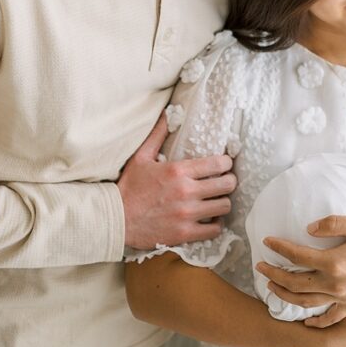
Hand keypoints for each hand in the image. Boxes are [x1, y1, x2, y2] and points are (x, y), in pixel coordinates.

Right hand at [118, 114, 236, 248]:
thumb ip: (158, 135)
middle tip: (225, 182)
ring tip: (217, 200)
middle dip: (229, 181)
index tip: (225, 164)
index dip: (226, 163)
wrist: (116, 219)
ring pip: (224, 206)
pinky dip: (216, 224)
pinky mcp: (185, 233)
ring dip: (223, 202)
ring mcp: (187, 214)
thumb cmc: (129, 187)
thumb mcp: (141, 157)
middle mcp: (186, 191)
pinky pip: (214, 230)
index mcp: (178, 171)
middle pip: (227, 185)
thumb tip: (168, 113)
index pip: (218, 164)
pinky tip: (210, 219)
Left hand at [256, 216, 345, 314]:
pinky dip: (315, 321)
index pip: (298, 255)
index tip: (267, 241)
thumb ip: (333, 223)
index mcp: (335, 261)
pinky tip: (304, 320)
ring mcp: (344, 297)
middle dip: (274, 274)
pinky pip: (329, 317)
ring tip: (271, 286)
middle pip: (295, 282)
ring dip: (285, 295)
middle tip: (259, 265)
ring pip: (306, 301)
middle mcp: (336, 283)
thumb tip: (308, 229)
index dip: (279, 247)